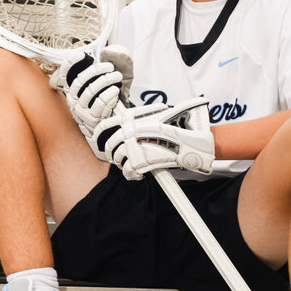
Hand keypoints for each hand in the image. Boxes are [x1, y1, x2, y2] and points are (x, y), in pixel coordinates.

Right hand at [49, 46, 133, 139]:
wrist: (109, 126)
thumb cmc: (105, 101)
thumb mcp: (102, 84)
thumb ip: (104, 68)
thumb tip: (110, 51)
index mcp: (73, 88)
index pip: (65, 73)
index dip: (70, 63)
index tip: (83, 54)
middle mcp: (73, 99)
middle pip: (80, 80)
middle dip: (96, 70)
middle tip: (110, 67)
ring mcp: (80, 110)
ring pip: (91, 90)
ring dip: (106, 80)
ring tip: (117, 77)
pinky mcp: (91, 119)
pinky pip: (100, 103)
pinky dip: (109, 95)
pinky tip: (115, 91)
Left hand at [92, 98, 215, 179]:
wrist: (191, 139)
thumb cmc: (178, 125)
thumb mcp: (157, 115)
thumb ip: (140, 119)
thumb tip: (126, 123)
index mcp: (130, 116)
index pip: (104, 126)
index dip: (99, 135)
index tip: (100, 142)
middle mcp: (128, 130)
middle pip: (109, 145)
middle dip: (113, 153)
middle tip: (120, 157)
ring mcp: (132, 146)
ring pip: (117, 159)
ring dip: (123, 165)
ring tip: (132, 165)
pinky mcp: (139, 161)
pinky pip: (128, 171)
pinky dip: (132, 174)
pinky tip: (139, 173)